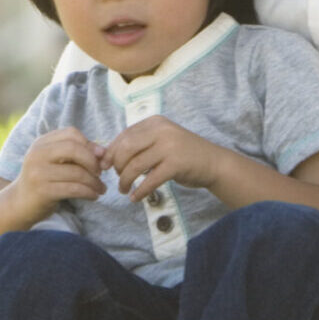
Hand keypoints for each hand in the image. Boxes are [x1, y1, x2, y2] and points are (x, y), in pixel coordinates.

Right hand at [15, 128, 106, 211]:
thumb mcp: (54, 162)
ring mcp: (38, 173)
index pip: (71, 134)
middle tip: (100, 173)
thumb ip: (75, 153)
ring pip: (76, 172)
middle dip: (92, 161)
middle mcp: (37, 154)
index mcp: (41, 143)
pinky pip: (73, 189)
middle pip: (73, 149)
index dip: (89, 144)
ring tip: (101, 188)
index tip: (100, 157)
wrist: (20, 204)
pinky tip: (94, 196)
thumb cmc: (43, 180)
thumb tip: (102, 152)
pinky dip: (89, 192)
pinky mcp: (43, 191)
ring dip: (94, 182)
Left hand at [99, 116, 229, 200]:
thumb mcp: (160, 141)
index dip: (111, 152)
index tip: (105, 166)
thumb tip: (106, 156)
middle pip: (126, 149)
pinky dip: (140, 191)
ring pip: (135, 165)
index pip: (124, 135)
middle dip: (116, 166)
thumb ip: (138, 145)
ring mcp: (169, 146)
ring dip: (125, 180)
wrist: (213, 162)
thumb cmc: (182, 154)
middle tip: (118, 178)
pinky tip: (136, 197)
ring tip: (124, 189)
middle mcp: (161, 130)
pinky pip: (150, 180)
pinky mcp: (176, 164)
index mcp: (155, 122)